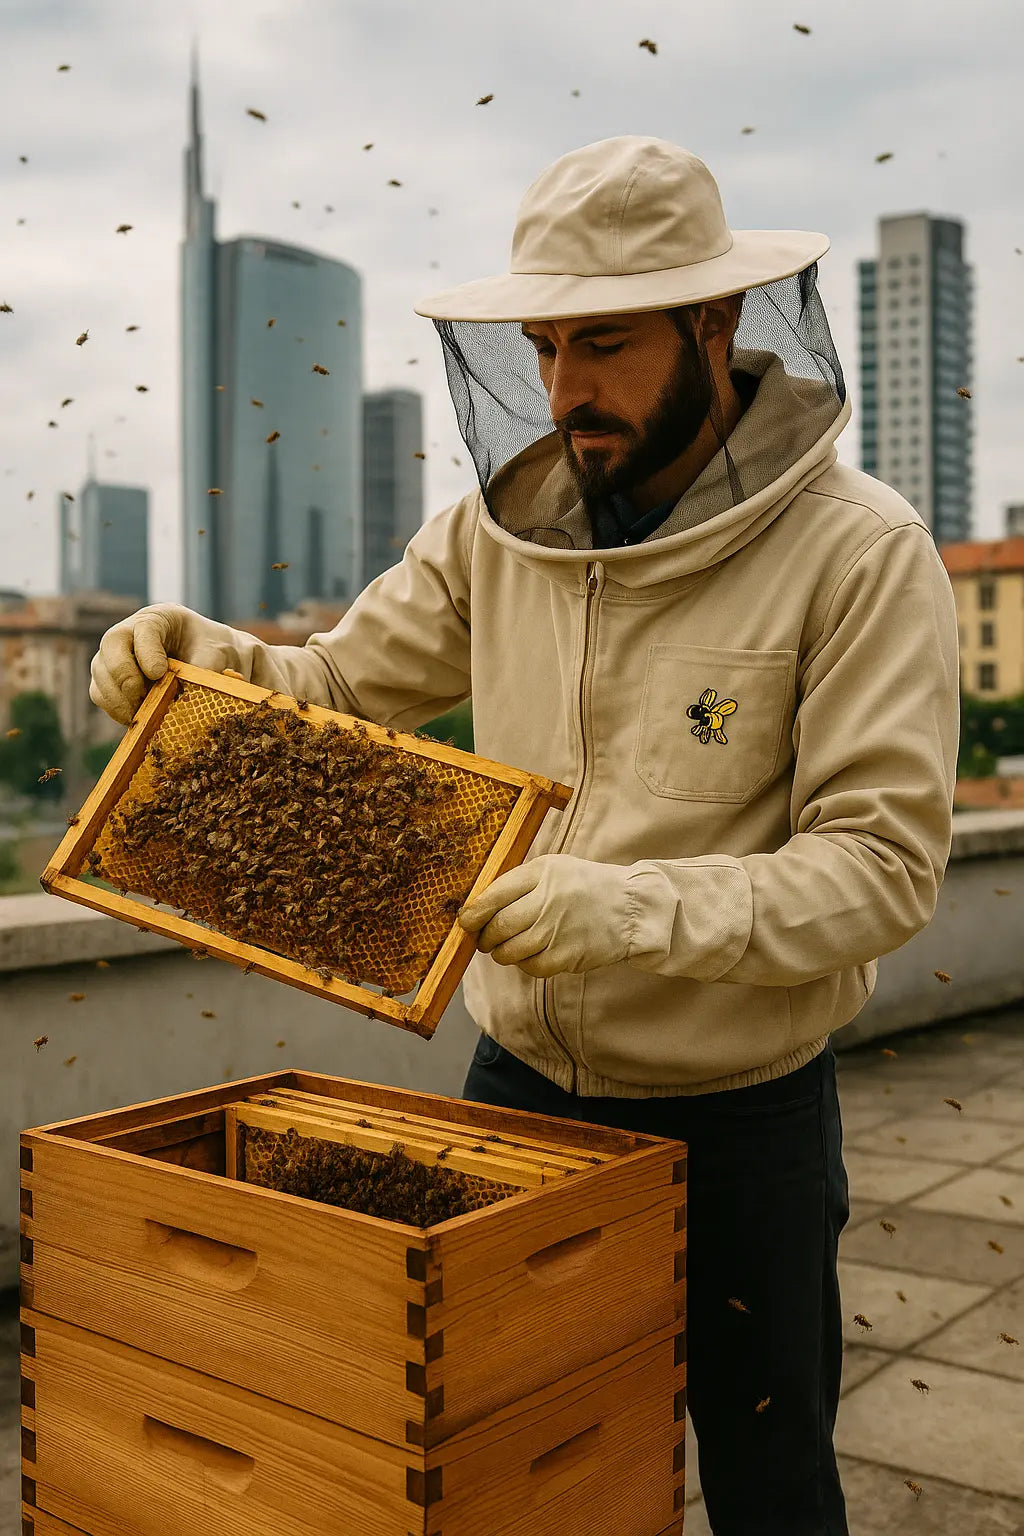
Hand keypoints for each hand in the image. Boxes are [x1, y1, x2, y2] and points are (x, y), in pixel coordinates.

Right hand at [89, 604, 243, 724]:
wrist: (207, 659)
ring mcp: (113, 656)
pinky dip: (117, 710)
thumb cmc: (211, 650)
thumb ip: (205, 669)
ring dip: (120, 699)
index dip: (147, 653)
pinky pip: (100, 695)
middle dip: (126, 677)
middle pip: (111, 647)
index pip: (143, 629)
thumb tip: (192, 697)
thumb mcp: (217, 654)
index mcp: (158, 618)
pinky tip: (139, 718)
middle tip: (145, 699)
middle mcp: (128, 632)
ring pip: (101, 675)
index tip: (159, 674)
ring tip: (145, 714)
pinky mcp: (108, 680)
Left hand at [457, 853, 635, 977]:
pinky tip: (530, 954)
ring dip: (501, 953)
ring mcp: (558, 930)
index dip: (473, 912)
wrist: (632, 907)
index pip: (494, 894)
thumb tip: (477, 906)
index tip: (466, 921)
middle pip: (499, 926)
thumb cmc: (585, 886)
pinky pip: (531, 967)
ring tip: (505, 947)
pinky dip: (524, 964)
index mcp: (543, 872)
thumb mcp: (554, 869)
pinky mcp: (567, 956)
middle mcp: (549, 900)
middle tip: (484, 939)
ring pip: (510, 951)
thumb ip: (519, 882)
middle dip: (485, 937)